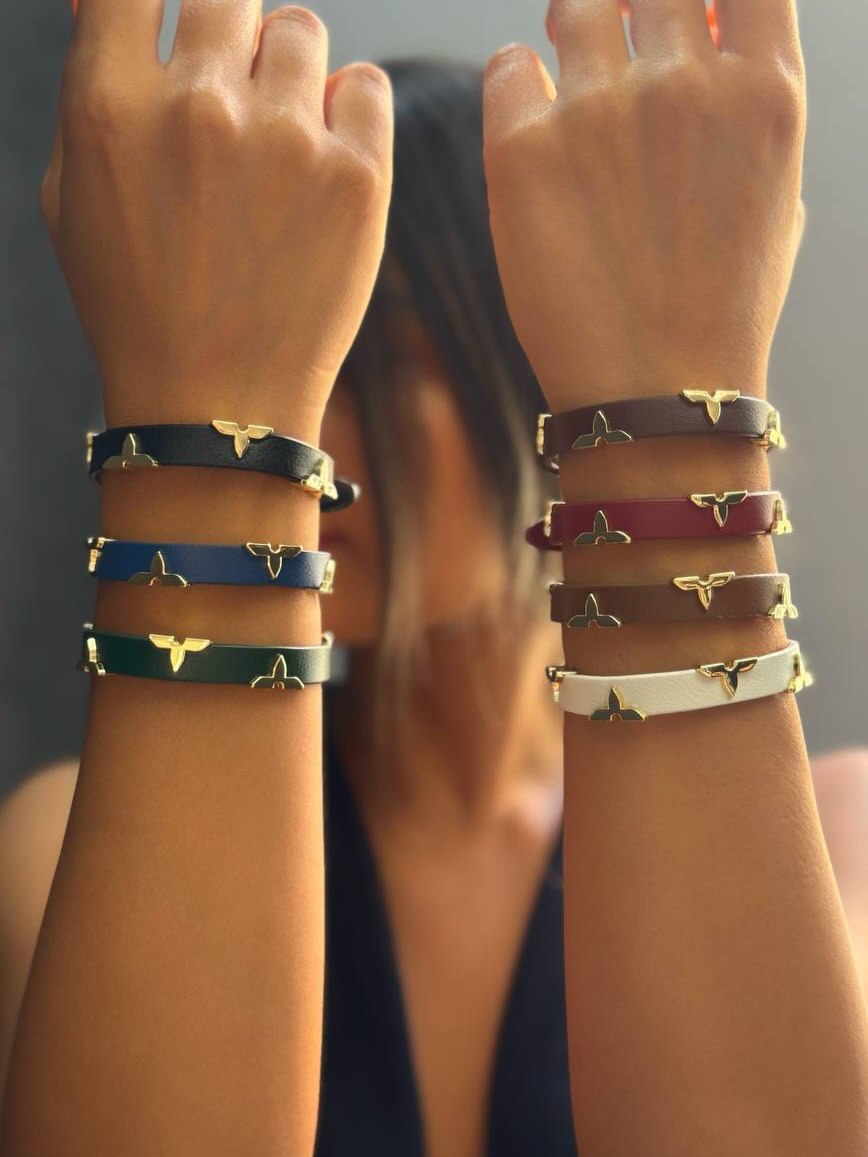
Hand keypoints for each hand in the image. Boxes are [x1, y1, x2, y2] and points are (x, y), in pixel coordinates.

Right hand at [41, 1, 392, 429]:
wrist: (216, 405)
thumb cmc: (140, 307)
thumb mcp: (75, 198)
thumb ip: (93, 93)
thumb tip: (112, 10)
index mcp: (112, 106)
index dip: (162, 6)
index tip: (176, 32)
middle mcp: (199, 108)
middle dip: (227, 40)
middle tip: (232, 104)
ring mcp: (285, 141)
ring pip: (300, 31)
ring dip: (289, 76)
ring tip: (280, 150)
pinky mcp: (357, 178)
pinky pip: (366, 86)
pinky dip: (349, 111)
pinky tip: (326, 163)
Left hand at [483, 0, 806, 409]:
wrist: (657, 393)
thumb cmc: (722, 309)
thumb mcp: (778, 199)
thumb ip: (747, 110)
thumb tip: (711, 41)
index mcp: (764, 90)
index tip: (688, 13)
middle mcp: (685, 81)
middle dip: (636, 6)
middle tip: (616, 39)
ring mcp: (600, 110)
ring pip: (576, 8)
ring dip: (574, 30)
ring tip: (569, 78)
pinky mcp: (523, 148)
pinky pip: (508, 68)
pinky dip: (516, 82)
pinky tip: (528, 127)